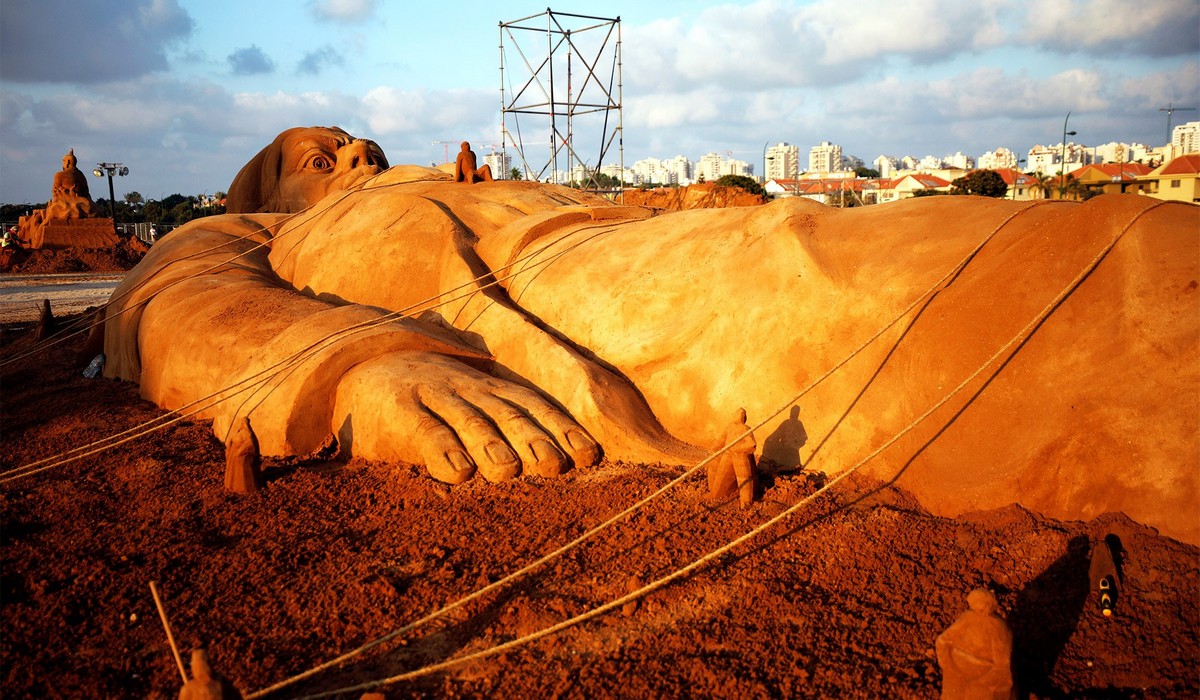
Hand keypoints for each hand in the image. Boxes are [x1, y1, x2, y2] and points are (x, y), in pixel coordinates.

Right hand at [333, 351, 601, 482]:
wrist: (359, 362)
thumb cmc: (428, 396)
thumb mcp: (468, 400)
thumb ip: (502, 426)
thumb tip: (555, 463)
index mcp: (491, 389)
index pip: (534, 406)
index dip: (562, 429)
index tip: (589, 455)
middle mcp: (469, 390)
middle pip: (508, 414)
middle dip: (535, 438)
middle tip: (557, 465)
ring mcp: (433, 395)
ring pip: (468, 421)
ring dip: (490, 445)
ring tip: (508, 470)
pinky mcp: (398, 408)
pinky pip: (423, 429)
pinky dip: (441, 449)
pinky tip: (457, 472)